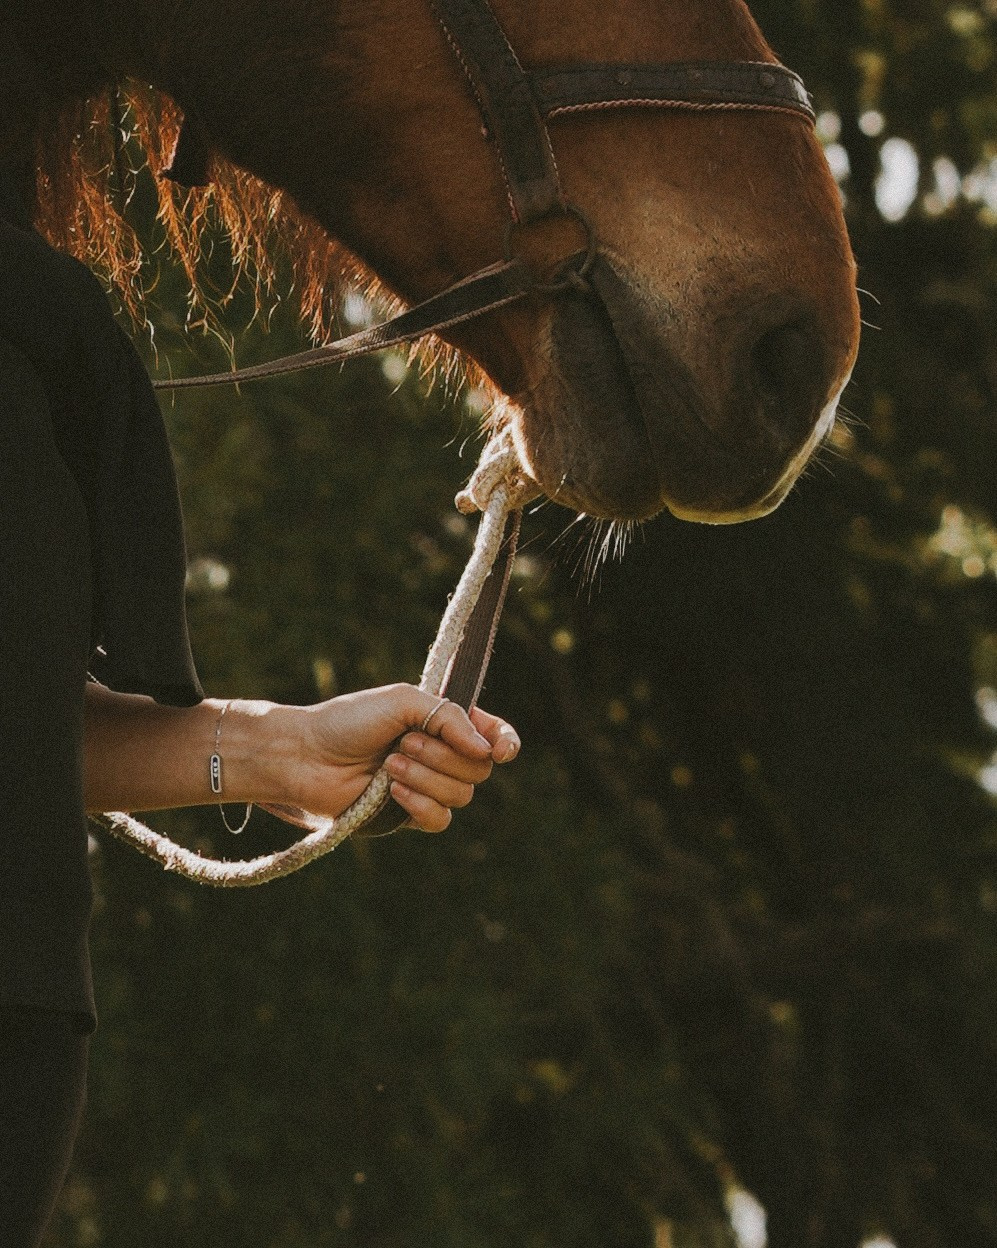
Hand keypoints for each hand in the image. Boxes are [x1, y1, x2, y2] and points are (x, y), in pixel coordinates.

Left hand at [280, 684, 519, 832]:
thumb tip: (487, 750)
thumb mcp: (403, 701)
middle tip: (403, 743)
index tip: (500, 751)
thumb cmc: (349, 721)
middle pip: (479, 769)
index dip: (505, 742)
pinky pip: (440, 820)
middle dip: (443, 756)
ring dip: (426, 777)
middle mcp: (441, 754)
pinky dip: (421, 805)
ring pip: (461, 795)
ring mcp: (426, 786)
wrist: (306, 756)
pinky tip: (393, 792)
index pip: (492, 734)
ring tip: (388, 765)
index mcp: (443, 722)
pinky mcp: (408, 815)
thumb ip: (450, 717)